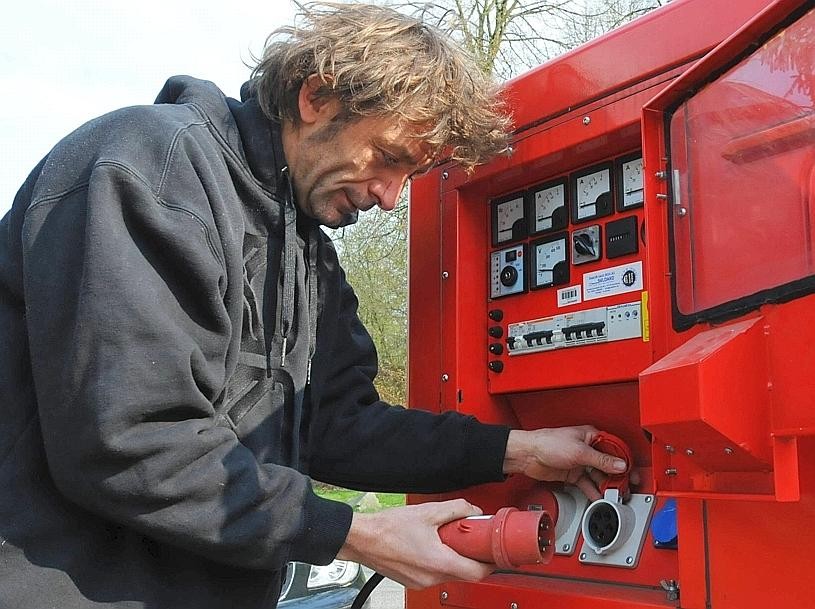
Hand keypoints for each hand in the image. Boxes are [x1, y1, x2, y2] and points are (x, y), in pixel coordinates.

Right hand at [336, 499, 493, 587]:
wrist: (361, 539)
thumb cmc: (387, 528)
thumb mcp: (427, 512)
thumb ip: (456, 509)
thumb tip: (473, 512)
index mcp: (438, 563)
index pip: (477, 572)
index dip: (489, 563)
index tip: (493, 552)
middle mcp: (431, 578)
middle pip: (464, 574)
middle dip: (470, 557)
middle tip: (470, 539)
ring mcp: (421, 582)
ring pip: (449, 574)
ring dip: (453, 558)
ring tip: (446, 538)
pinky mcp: (413, 581)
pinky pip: (434, 574)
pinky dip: (438, 562)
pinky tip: (431, 545)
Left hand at [503, 426, 627, 500]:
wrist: (527, 454)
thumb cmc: (548, 443)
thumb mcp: (579, 451)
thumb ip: (601, 460)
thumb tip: (619, 465)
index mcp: (591, 437)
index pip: (614, 449)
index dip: (624, 461)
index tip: (630, 473)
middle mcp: (587, 449)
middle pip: (608, 464)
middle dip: (616, 476)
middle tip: (624, 488)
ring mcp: (580, 462)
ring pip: (598, 475)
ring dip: (605, 485)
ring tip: (613, 495)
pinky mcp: (572, 473)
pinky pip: (587, 483)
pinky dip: (593, 490)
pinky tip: (598, 497)